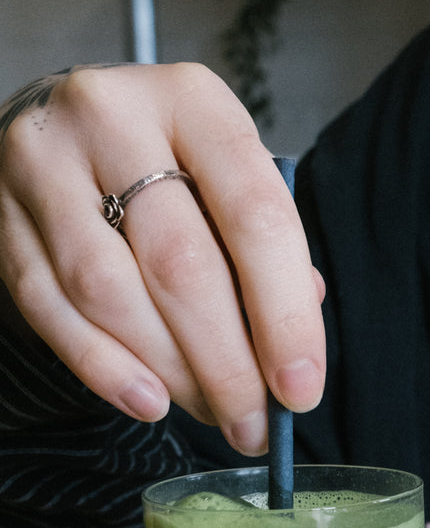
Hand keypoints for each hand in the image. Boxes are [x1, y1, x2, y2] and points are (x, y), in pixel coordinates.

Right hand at [0, 63, 324, 454]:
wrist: (65, 128)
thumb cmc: (170, 165)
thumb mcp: (230, 182)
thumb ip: (267, 252)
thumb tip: (292, 351)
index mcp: (194, 101)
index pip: (255, 216)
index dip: (285, 314)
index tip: (301, 388)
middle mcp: (112, 116)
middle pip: (181, 266)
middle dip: (228, 365)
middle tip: (256, 426)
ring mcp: (44, 163)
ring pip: (111, 295)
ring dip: (172, 374)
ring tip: (212, 414)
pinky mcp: (0, 213)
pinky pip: (50, 307)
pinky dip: (104, 368)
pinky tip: (148, 401)